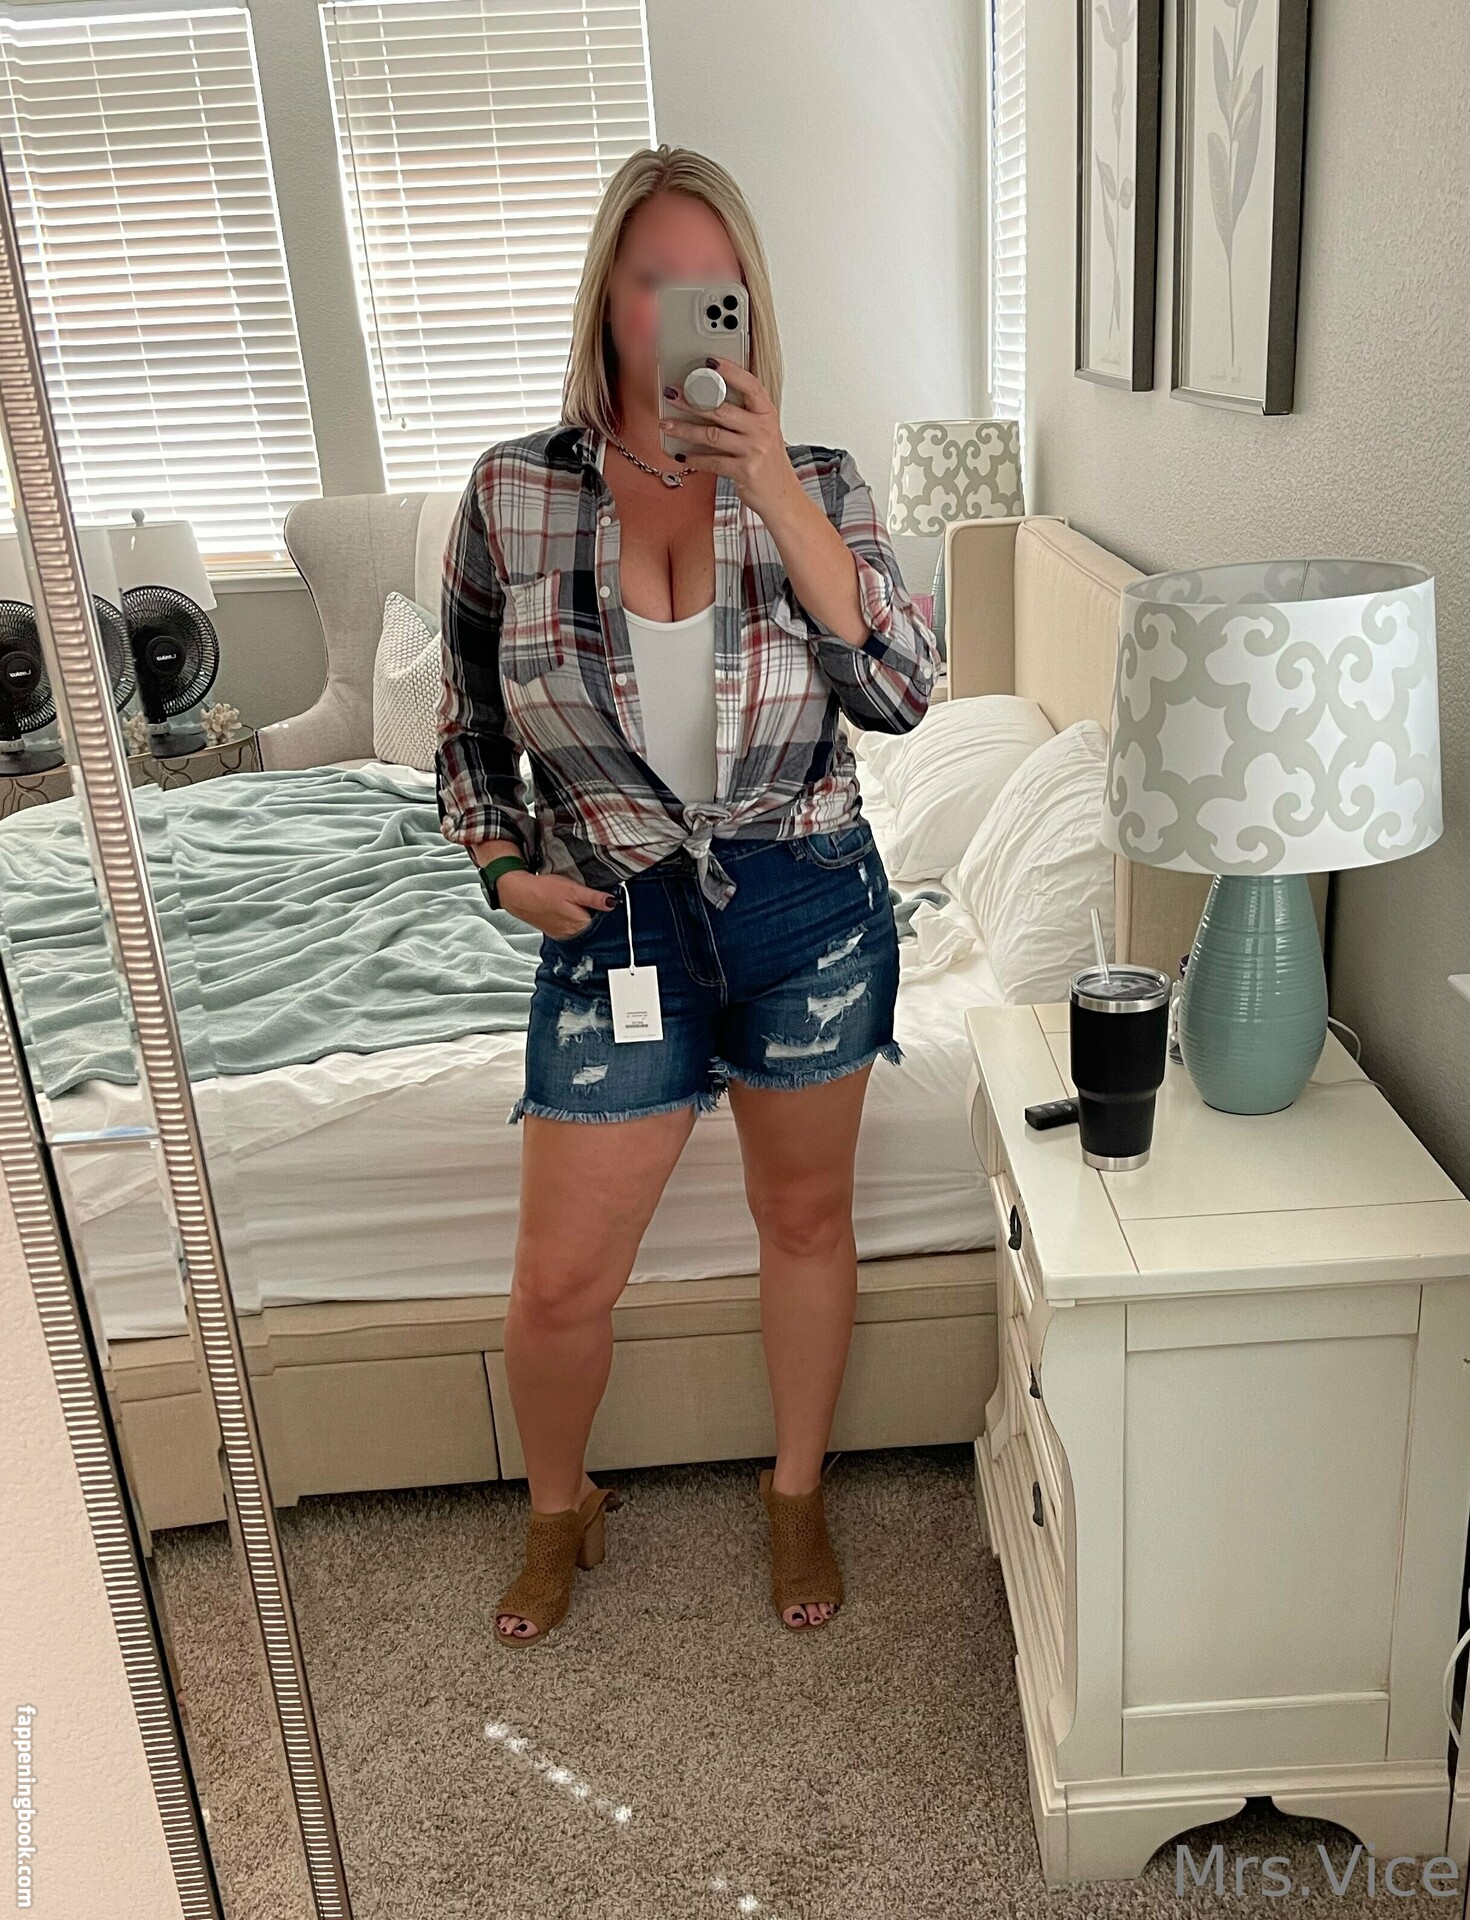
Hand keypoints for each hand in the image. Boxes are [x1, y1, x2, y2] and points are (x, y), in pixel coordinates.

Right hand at [497, 868, 618, 939]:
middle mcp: (572, 934)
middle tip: (592, 899)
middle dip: (596, 914)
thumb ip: (594, 898)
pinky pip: (570, 927)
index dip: (606, 911)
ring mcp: (563, 934)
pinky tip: (567, 909)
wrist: (517, 894)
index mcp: (580, 925)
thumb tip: (613, 903)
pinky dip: (572, 919)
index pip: (603, 922)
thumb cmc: (543, 890)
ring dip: (584, 916)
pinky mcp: (555, 931)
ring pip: (582, 926)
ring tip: (577, 903)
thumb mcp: (573, 890)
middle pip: (593, 926)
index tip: (607, 901)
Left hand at [660, 358, 804, 526]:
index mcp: (767, 414)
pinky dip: (694, 458)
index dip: (730, 371)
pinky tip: (681, 454)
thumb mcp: (763, 432)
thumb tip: (707, 400)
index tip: (710, 362)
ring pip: (711, 435)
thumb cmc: (769, 462)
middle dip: (692, 401)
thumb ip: (743, 415)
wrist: (782, 495)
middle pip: (722, 410)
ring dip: (685, 429)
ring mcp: (754, 451)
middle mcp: (762, 430)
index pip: (750, 386)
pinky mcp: (744, 471)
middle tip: (673, 394)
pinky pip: (712, 461)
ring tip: (667, 425)